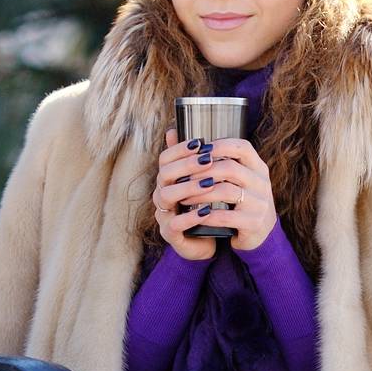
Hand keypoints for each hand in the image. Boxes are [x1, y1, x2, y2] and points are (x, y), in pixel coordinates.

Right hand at [152, 128, 218, 259]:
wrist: (207, 240)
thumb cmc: (203, 207)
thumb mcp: (202, 182)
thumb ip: (197, 160)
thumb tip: (183, 130)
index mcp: (168, 180)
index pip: (165, 158)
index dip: (180, 149)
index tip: (200, 143)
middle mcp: (162, 195)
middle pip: (164, 174)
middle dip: (187, 165)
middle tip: (208, 160)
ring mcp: (164, 214)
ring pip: (167, 196)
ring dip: (188, 188)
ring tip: (210, 184)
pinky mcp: (170, 234)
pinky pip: (175, 224)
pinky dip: (191, 217)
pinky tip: (206, 211)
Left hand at [181, 135, 277, 253]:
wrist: (260, 236)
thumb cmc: (241, 202)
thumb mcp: (239, 180)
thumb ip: (218, 161)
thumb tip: (175, 134)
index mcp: (259, 168)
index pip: (242, 148)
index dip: (219, 145)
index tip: (199, 151)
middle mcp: (262, 184)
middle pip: (230, 168)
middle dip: (202, 171)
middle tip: (183, 177)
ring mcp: (260, 204)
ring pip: (225, 191)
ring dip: (200, 194)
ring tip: (184, 197)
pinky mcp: (253, 223)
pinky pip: (225, 216)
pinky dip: (207, 215)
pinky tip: (195, 215)